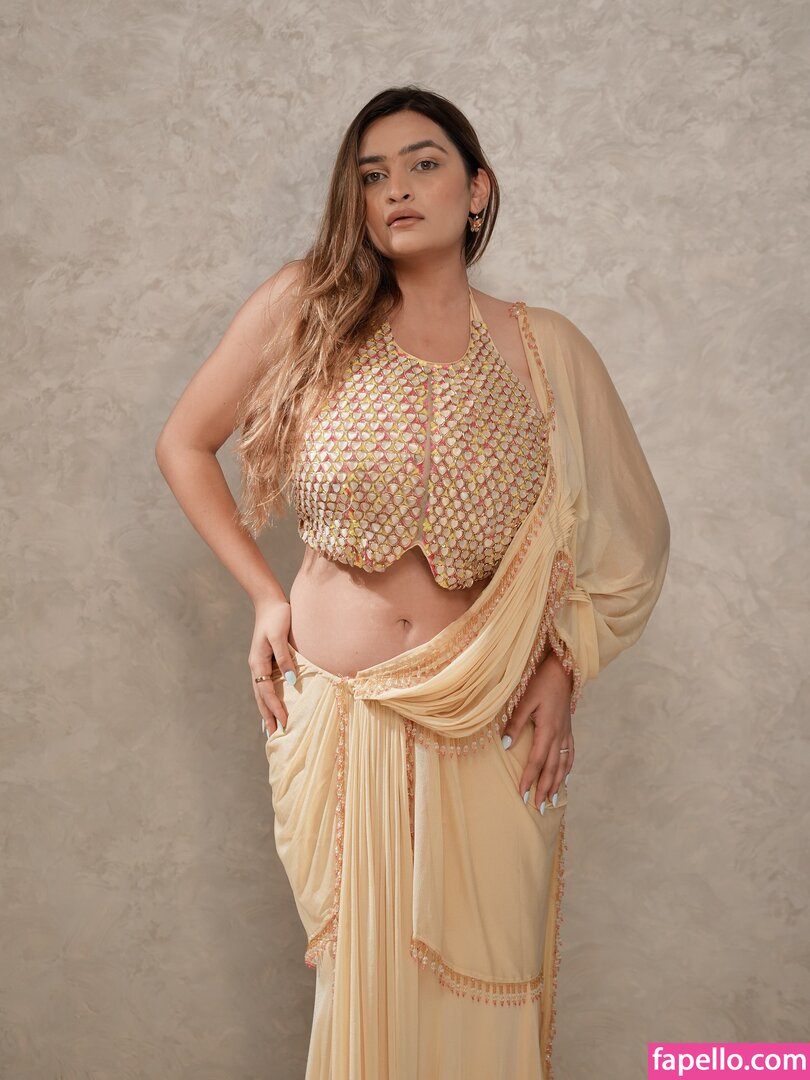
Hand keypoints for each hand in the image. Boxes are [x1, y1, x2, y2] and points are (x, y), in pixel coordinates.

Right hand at [249, 598, 297, 735]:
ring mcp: (259, 664)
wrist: (269, 601)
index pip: (267, 692)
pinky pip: (265, 685)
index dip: (275, 709)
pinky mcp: (265, 660)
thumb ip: (284, 658)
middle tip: (273, 736)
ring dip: (265, 710)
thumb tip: (290, 680)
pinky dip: (266, 698)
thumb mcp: (280, 636)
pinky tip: (270, 704)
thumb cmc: (277, 616)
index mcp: (258, 662)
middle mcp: (256, 666)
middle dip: (267, 716)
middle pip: (260, 697)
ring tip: (270, 727)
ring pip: (261, 693)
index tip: (284, 723)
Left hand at [501, 650, 574, 811]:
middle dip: (545, 789)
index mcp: (547, 730)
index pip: (537, 761)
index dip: (530, 779)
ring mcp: (567, 733)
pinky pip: (571, 754)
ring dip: (557, 784)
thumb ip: (514, 723)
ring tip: (552, 801)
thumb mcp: (524, 700)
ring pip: (563, 764)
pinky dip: (567, 769)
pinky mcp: (569, 729)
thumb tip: (505, 747)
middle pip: (552, 768)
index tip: (523, 795)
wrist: (563, 670)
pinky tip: (564, 778)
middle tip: (538, 808)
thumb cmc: (540, 683)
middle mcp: (560, 735)